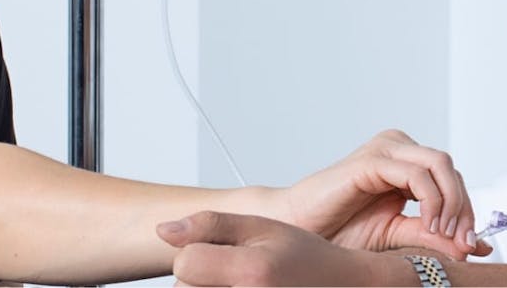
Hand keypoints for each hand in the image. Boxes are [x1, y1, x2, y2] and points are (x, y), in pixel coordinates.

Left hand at [160, 211, 412, 286]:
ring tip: (244, 284)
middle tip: (241, 273)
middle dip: (203, 277)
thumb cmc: (310, 262)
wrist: (344, 287)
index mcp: (252, 273)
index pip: (184, 263)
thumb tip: (163, 230)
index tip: (222, 253)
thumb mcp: (265, 229)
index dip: (197, 253)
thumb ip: (211, 225)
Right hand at [276, 130, 486, 258]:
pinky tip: (429, 225)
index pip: (452, 177)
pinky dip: (431, 201)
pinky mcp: (371, 160)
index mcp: (404, 162)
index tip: (470, 245)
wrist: (300, 229)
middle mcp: (397, 148)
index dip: (466, 210)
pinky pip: (416, 175)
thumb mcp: (398, 234)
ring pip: (440, 164)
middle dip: (463, 208)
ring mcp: (384, 150)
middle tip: (462, 243)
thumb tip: (475, 247)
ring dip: (451, 203)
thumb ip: (434, 235)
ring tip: (442, 235)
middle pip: (450, 169)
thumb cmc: (339, 229)